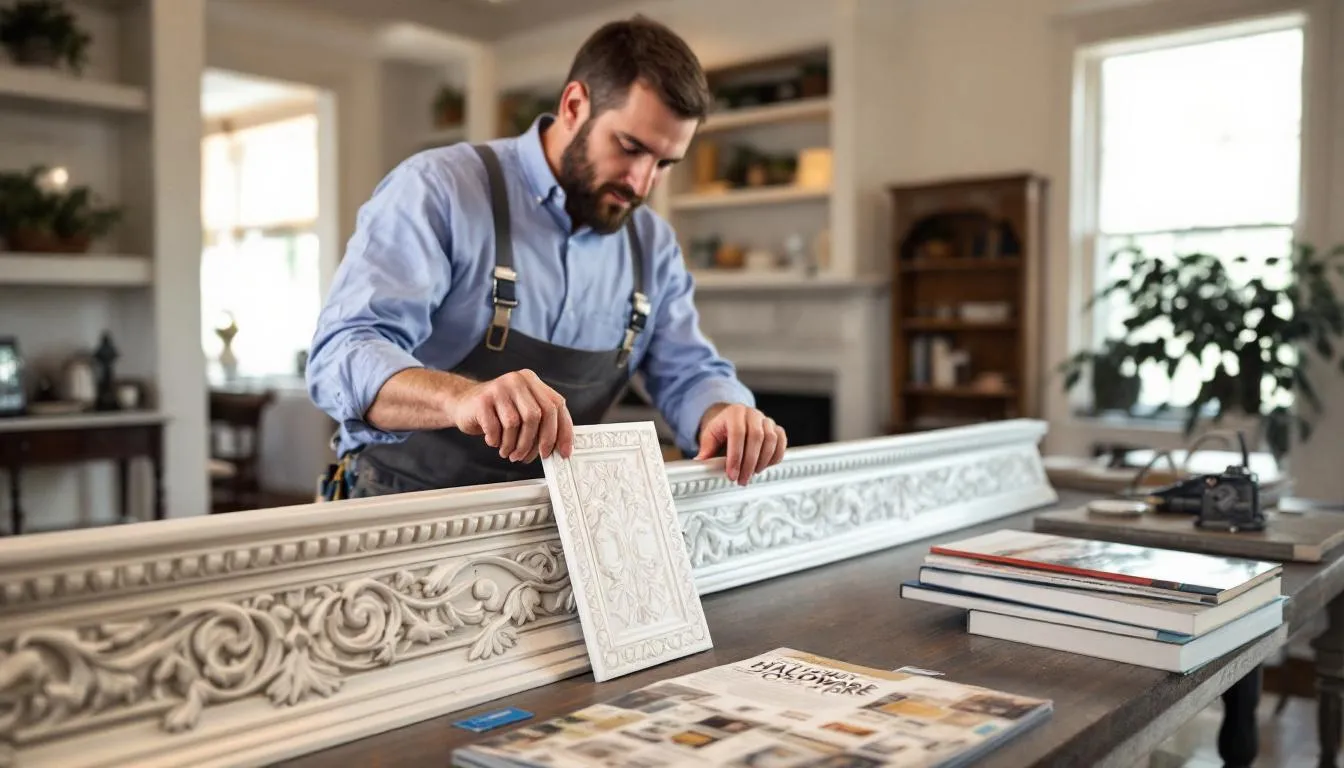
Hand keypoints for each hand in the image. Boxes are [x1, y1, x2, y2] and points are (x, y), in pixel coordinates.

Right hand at [448, 369, 573, 461]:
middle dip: (536, 442)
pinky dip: (496, 441)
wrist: (462, 404)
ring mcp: (499, 388)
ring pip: (516, 423)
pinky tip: (494, 441)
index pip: (556, 405)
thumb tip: (559, 447)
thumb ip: (542, 422)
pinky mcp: (482, 400)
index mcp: (532, 381)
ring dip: (513, 445)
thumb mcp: (522, 410)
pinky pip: (495, 428)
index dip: (562, 431)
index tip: (562, 452)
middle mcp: (517, 381)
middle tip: (529, 457)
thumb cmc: (497, 412)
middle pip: (537, 415)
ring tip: (509, 452)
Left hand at [694, 403, 787, 485]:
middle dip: (749, 463)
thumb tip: (699, 463)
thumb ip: (706, 449)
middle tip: (742, 479)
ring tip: (752, 474)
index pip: (737, 434)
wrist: (733, 419)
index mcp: (734, 412)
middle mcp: (752, 414)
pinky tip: (765, 466)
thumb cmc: (722, 428)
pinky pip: (781, 441)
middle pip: (756, 437)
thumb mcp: (710, 436)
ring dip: (763, 461)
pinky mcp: (776, 428)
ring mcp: (766, 420)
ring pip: (771, 440)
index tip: (732, 474)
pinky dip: (775, 456)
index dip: (736, 456)